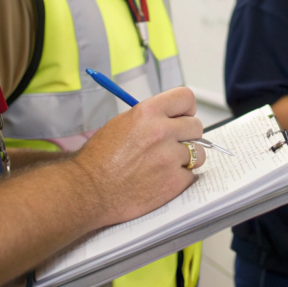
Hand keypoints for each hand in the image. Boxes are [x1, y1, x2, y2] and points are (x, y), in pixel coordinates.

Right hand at [71, 87, 204, 225]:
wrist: (89, 190)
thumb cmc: (99, 158)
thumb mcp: (122, 123)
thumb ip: (150, 117)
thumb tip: (171, 118)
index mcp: (148, 112)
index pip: (185, 98)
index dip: (186, 108)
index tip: (183, 117)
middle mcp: (162, 132)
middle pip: (196, 126)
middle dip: (187, 135)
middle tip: (174, 144)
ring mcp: (170, 158)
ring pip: (198, 153)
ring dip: (187, 158)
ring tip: (168, 164)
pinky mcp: (174, 182)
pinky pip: (192, 175)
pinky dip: (181, 178)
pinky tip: (163, 180)